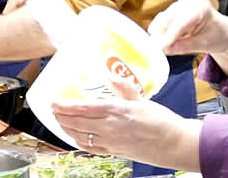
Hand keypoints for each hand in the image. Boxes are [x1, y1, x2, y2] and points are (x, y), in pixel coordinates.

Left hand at [51, 82, 200, 170]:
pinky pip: (91, 148)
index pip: (82, 108)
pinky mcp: (115, 152)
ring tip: (59, 121)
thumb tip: (111, 75)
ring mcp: (111, 142)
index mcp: (116, 111)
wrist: (175, 144)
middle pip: (77, 122)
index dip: (64, 106)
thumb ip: (124, 87)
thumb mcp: (141, 99)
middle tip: (52, 109)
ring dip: (66, 129)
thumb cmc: (161, 121)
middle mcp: (110, 128)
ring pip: (81, 136)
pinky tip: (75, 137)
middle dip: (61, 116)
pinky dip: (79, 141)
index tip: (53, 101)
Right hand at [149, 0, 227, 55]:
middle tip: (154, 50)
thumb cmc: (217, 36)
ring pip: (162, 18)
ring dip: (158, 33)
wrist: (222, 31)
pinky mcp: (173, 10)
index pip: (181, 21)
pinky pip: (162, 21)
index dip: (169, 35)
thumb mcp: (205, 44)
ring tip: (156, 48)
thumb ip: (185, 46)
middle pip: (168, 17)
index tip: (160, 47)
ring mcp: (179, 4)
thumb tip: (165, 49)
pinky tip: (159, 42)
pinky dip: (159, 32)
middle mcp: (188, 2)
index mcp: (201, 7)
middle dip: (160, 34)